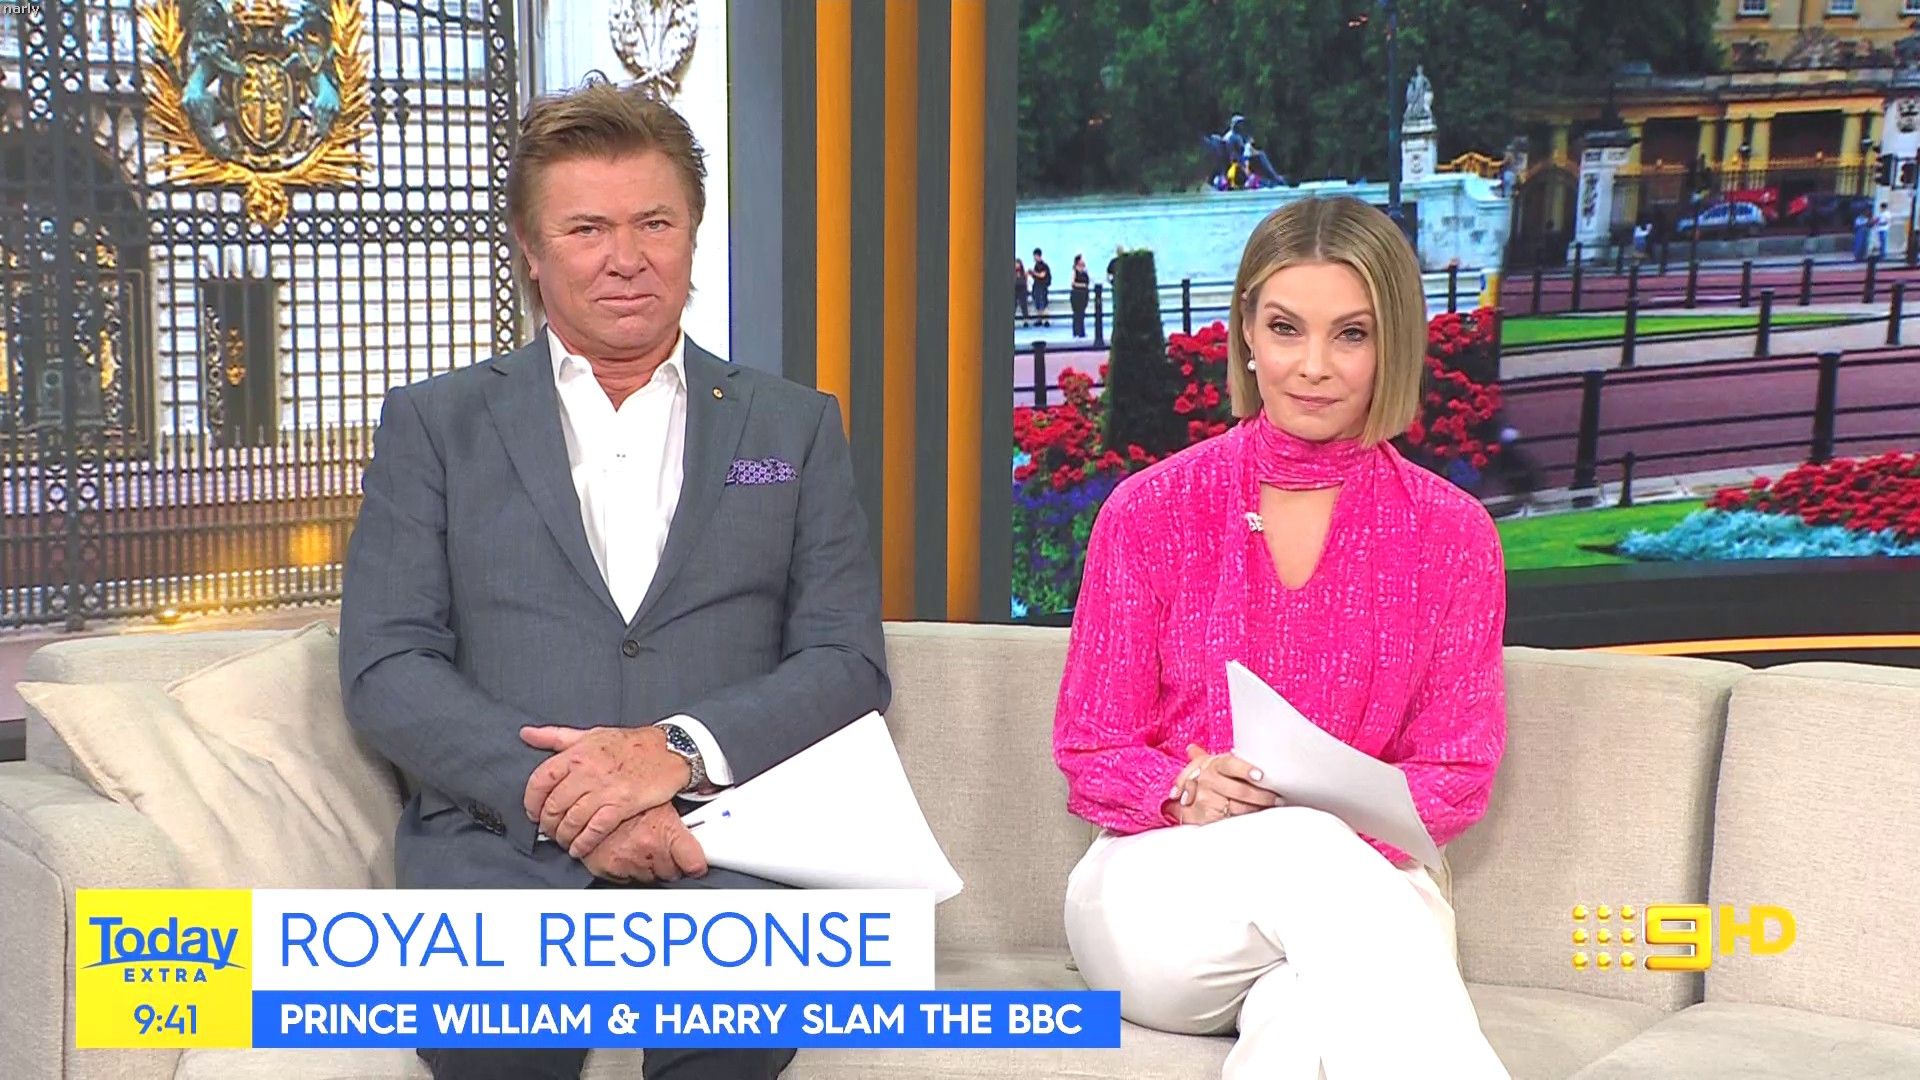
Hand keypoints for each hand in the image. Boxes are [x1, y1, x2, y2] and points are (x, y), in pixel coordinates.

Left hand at [520, 725, 690, 854]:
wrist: (667, 751)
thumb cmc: (629, 744)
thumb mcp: (590, 734)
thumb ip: (555, 736)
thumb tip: (527, 734)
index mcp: (576, 754)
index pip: (540, 781)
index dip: (531, 801)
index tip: (533, 811)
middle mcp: (587, 771)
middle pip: (553, 805)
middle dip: (547, 824)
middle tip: (548, 830)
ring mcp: (605, 789)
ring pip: (571, 820)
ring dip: (563, 836)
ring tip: (563, 840)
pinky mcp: (622, 805)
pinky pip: (595, 829)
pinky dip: (583, 843)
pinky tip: (579, 847)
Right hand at [581, 803, 707, 883]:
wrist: (590, 793)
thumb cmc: (625, 790)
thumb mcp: (659, 797)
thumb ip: (679, 818)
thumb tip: (699, 821)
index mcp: (666, 829)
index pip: (694, 864)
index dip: (697, 864)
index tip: (698, 864)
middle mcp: (648, 848)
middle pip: (672, 873)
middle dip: (669, 861)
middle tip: (662, 844)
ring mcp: (627, 860)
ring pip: (649, 878)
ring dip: (647, 865)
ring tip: (639, 843)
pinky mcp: (606, 867)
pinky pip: (624, 879)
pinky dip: (624, 868)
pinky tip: (623, 850)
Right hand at [1164, 744, 1280, 825]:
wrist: (1187, 800)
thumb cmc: (1209, 778)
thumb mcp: (1213, 763)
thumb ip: (1226, 756)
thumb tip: (1213, 745)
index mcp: (1213, 764)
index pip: (1230, 765)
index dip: (1245, 770)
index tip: (1261, 776)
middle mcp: (1208, 780)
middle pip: (1240, 790)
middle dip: (1262, 795)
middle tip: (1277, 797)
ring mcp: (1206, 799)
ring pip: (1239, 807)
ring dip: (1258, 808)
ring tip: (1271, 806)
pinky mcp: (1207, 816)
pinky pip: (1232, 818)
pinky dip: (1247, 817)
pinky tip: (1256, 815)